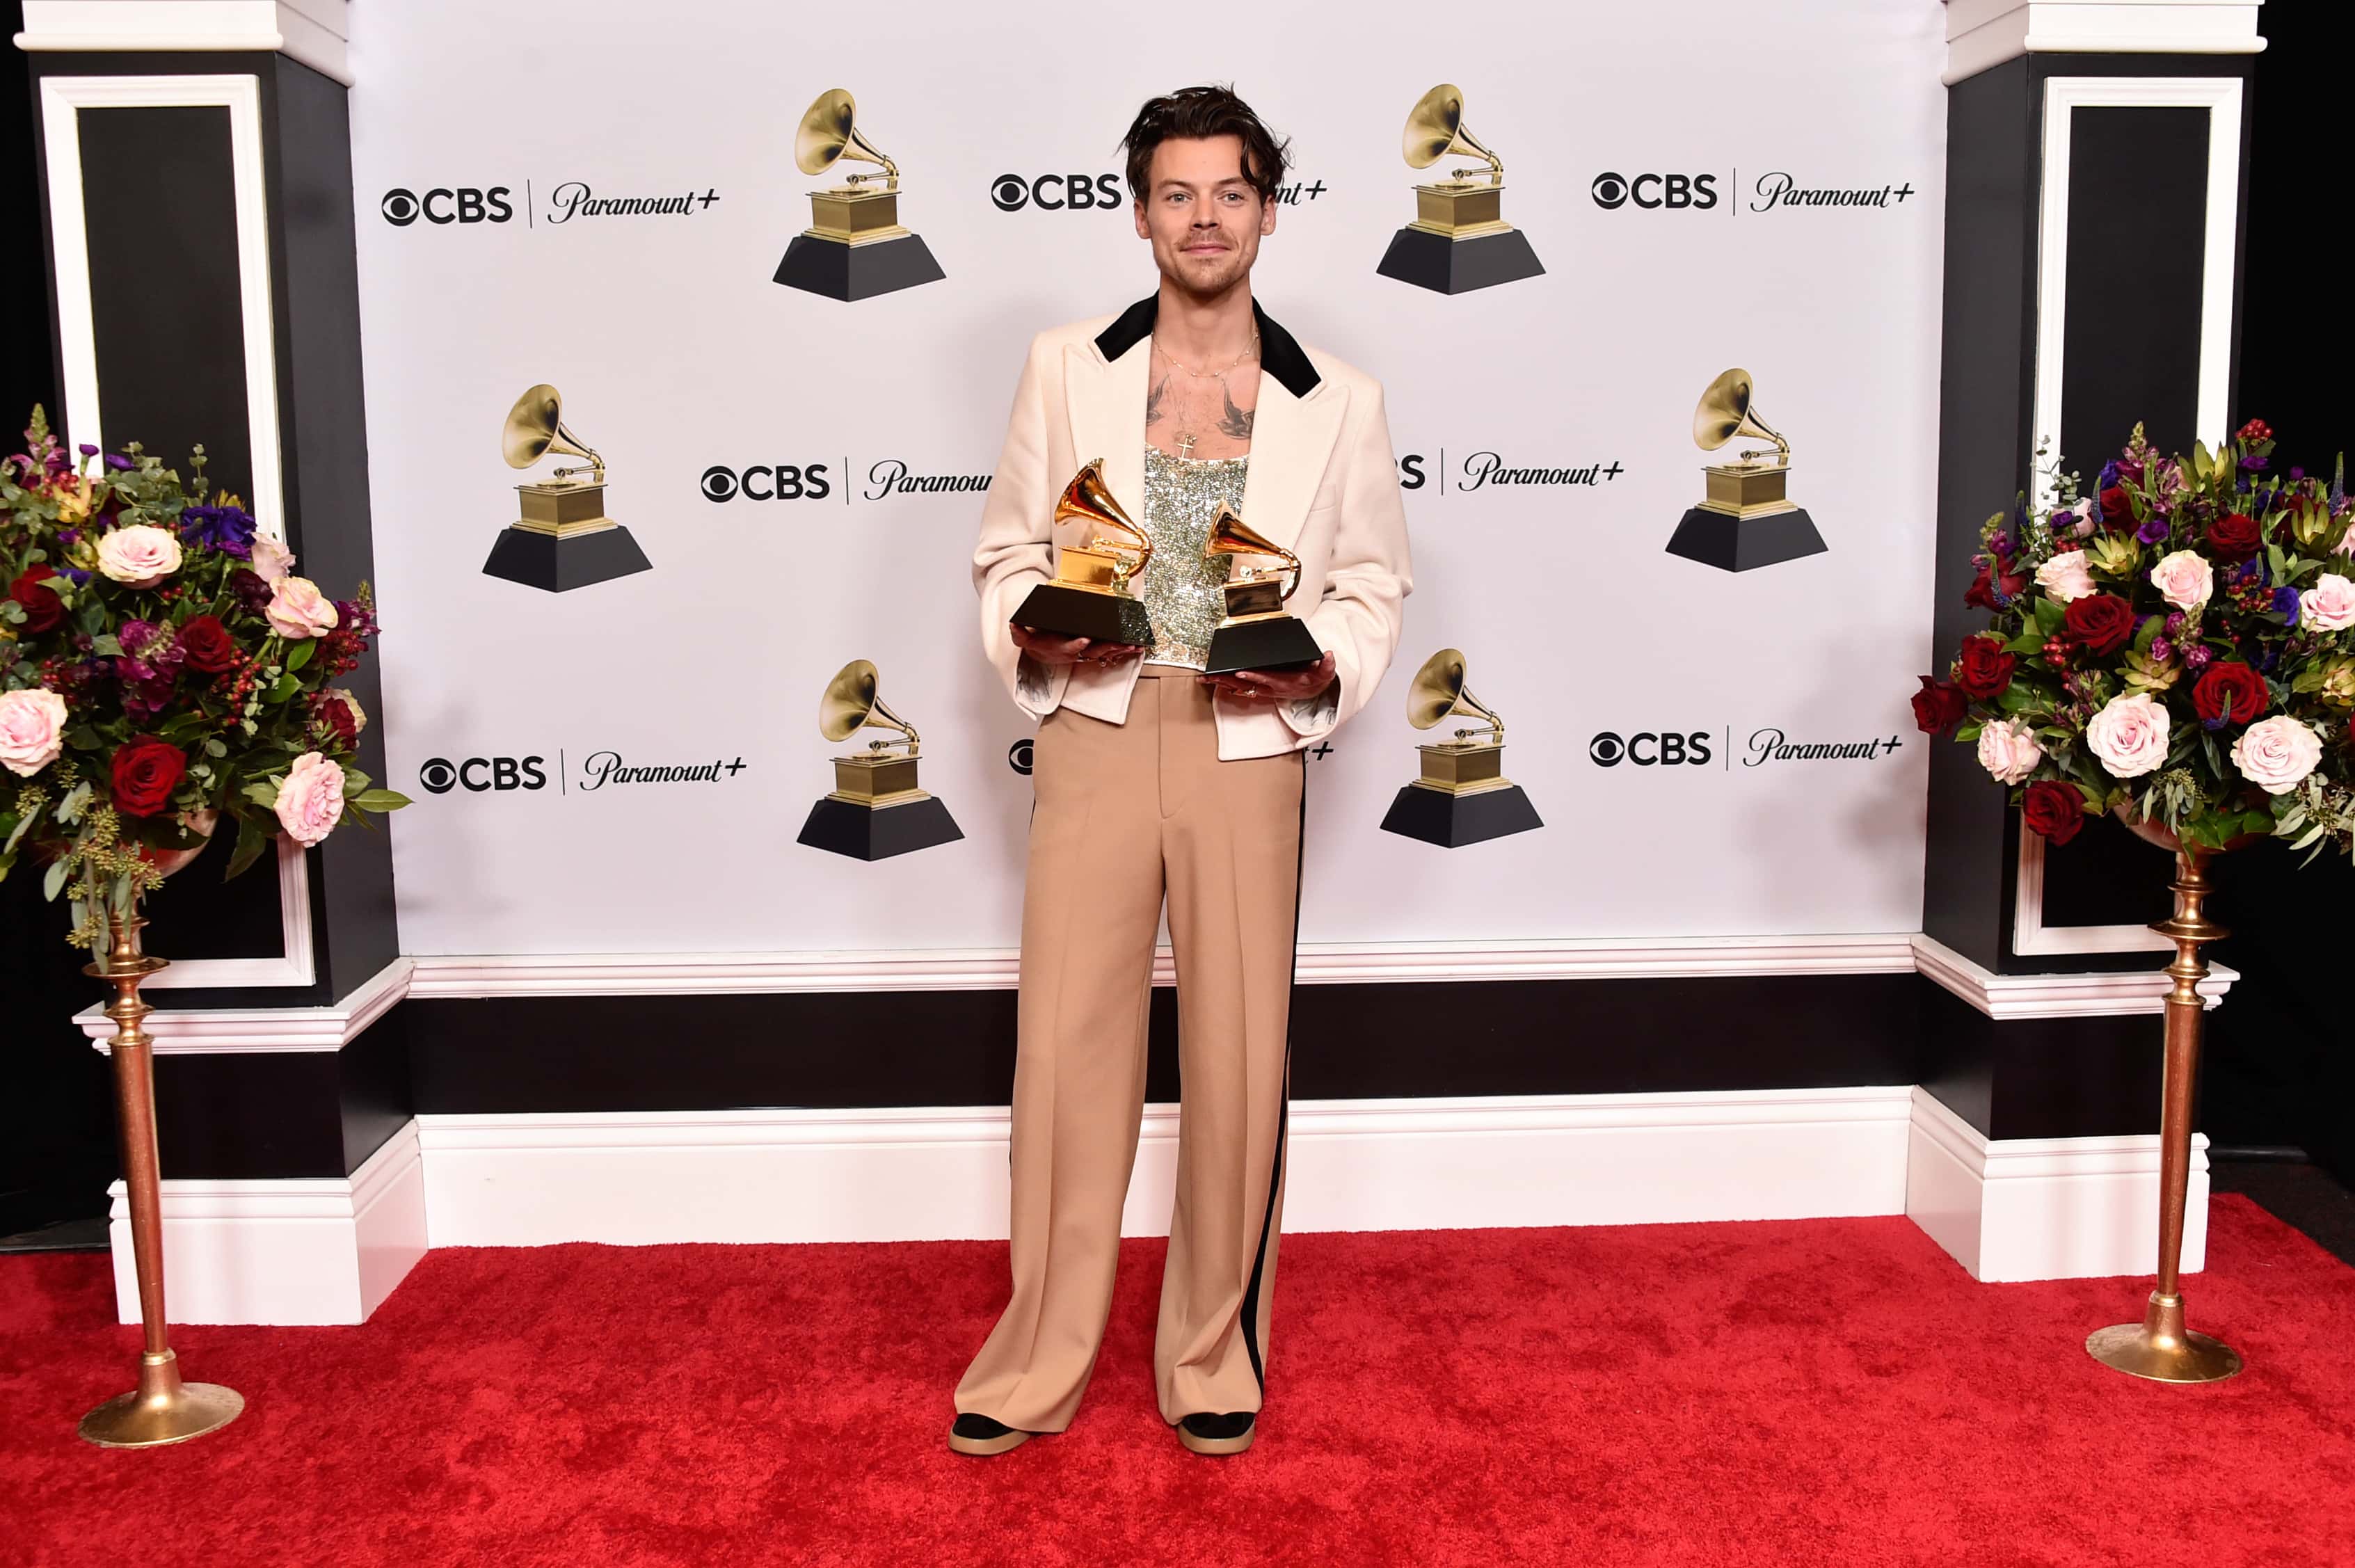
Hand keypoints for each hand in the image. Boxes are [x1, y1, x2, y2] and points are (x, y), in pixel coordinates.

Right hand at [1012, 622, 1141, 665]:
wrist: (1042, 654)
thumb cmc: (1038, 644)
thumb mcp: (1024, 639)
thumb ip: (1019, 633)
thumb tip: (1013, 624)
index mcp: (1061, 648)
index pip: (1069, 647)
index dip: (1076, 644)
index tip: (1084, 640)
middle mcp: (1076, 653)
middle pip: (1093, 651)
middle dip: (1108, 648)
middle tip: (1121, 644)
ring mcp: (1085, 653)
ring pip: (1105, 652)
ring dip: (1120, 650)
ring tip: (1134, 646)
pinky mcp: (1092, 651)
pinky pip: (1109, 652)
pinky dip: (1122, 651)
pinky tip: (1136, 647)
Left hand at [1200, 653, 1336, 703]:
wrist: (1314, 690)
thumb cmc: (1314, 679)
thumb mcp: (1325, 673)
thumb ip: (1327, 665)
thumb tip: (1328, 656)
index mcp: (1284, 683)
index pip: (1267, 679)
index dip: (1254, 677)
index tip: (1240, 673)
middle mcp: (1271, 688)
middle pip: (1246, 685)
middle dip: (1227, 680)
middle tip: (1210, 676)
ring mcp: (1264, 689)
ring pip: (1239, 687)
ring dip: (1222, 682)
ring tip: (1205, 678)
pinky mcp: (1260, 688)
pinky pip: (1240, 688)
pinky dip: (1226, 684)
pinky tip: (1214, 681)